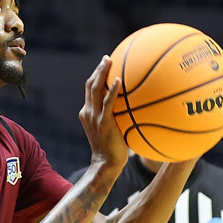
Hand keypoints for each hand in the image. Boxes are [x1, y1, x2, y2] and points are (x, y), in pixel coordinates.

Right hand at [79, 55, 128, 169]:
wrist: (106, 163)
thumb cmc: (113, 150)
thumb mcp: (112, 131)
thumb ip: (117, 119)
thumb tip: (135, 109)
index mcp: (87, 113)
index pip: (90, 91)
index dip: (95, 77)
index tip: (104, 66)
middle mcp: (88, 112)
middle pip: (90, 85)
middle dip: (98, 70)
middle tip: (106, 58)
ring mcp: (94, 116)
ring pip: (95, 89)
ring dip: (101, 73)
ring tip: (109, 61)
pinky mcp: (103, 122)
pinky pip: (107, 102)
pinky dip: (112, 90)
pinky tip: (120, 80)